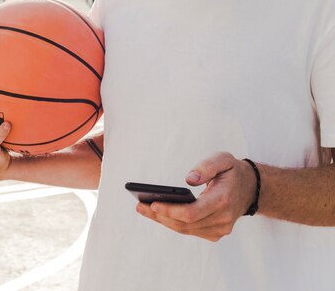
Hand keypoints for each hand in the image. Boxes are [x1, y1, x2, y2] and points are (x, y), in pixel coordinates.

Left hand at [136, 152, 257, 241]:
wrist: (251, 188)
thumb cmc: (233, 171)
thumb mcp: (223, 159)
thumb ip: (207, 166)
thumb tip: (189, 179)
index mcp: (223, 200)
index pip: (192, 213)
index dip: (171, 210)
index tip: (153, 204)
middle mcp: (222, 219)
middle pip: (185, 224)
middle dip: (161, 216)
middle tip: (140, 206)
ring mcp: (220, 229)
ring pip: (186, 230)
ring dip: (164, 221)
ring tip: (144, 209)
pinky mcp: (216, 232)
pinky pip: (191, 230)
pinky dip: (174, 223)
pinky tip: (159, 214)